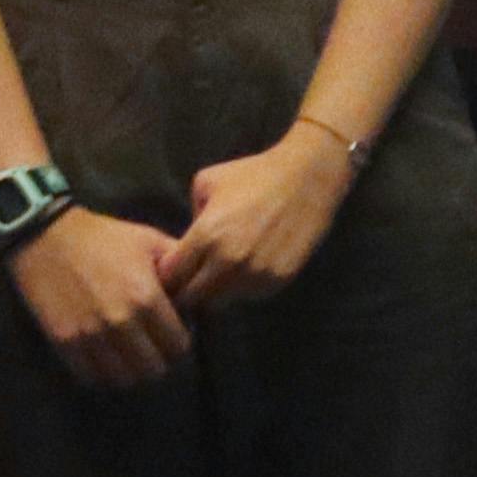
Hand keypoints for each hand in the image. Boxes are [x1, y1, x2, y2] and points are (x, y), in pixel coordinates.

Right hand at [9, 207, 188, 387]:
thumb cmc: (104, 238)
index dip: (181, 344)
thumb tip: (201, 289)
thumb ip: (181, 268)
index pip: (178, 345)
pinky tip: (107, 359)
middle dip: (159, 360)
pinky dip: (102, 373)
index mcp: (147, 298)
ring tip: (132, 357)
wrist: (45, 237)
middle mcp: (120, 322)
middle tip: (155, 349)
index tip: (175, 336)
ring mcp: (89, 335)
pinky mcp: (63, 341)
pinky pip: (89, 375)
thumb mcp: (151, 242)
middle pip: (153, 368)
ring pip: (123, 378)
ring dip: (132, 371)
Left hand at [160, 125, 353, 313]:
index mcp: (206, 237)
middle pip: (191, 297)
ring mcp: (256, 274)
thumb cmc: (254, 175)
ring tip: (220, 273)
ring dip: (215, 291)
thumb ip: (191, 219)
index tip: (171, 269)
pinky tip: (247, 266)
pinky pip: (248, 295)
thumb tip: (187, 245)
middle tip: (191, 278)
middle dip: (186, 289)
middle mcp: (229, 262)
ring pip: (220, 302)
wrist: (309, 177)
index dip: (166, 274)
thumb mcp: (206, 183)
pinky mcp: (279, 279)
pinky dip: (242, 287)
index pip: (170, 276)